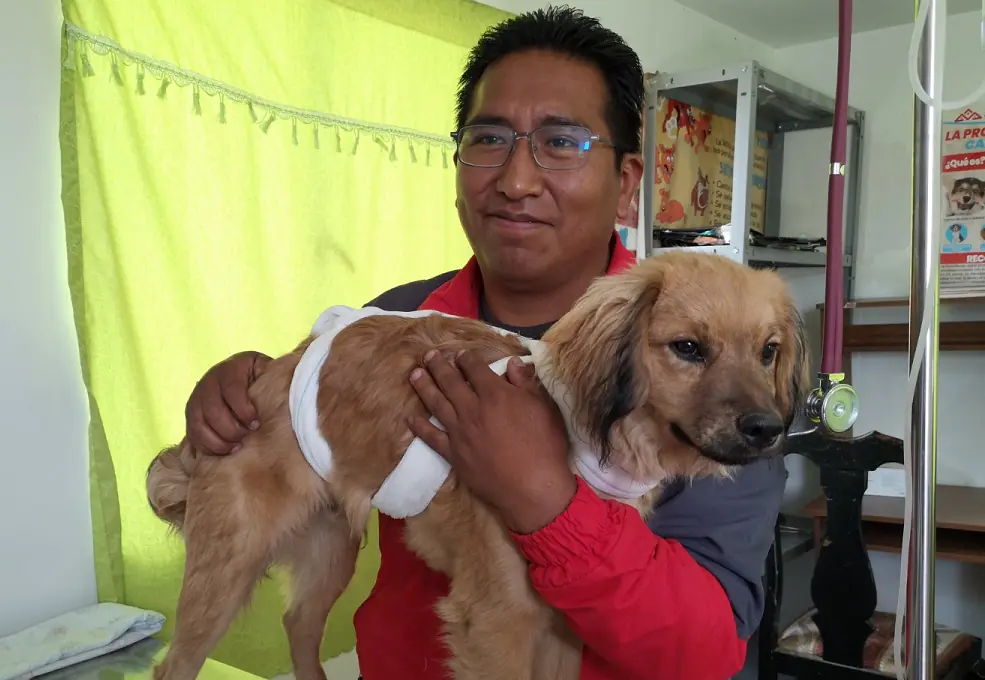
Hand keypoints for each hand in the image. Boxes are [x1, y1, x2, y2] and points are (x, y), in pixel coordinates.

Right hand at [185, 351, 270, 454]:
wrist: (245, 383)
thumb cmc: (262, 382)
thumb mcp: (267, 374)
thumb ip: (273, 379)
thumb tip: (290, 392)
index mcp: (232, 368)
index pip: (231, 388)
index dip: (243, 409)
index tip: (256, 423)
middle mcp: (210, 380)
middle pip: (213, 410)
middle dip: (231, 429)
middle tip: (246, 436)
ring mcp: (197, 398)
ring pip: (199, 424)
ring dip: (219, 440)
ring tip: (237, 446)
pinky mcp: (191, 415)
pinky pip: (193, 434)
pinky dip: (208, 446)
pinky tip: (225, 450)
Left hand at [408, 349, 576, 533]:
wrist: (534, 487)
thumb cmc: (545, 446)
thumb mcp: (544, 408)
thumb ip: (525, 383)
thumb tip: (512, 362)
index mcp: (495, 394)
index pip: (475, 369)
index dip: (466, 358)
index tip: (460, 354)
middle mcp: (472, 409)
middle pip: (450, 382)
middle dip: (439, 366)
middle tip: (428, 355)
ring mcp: (460, 432)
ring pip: (437, 404)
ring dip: (424, 387)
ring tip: (414, 374)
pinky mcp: (453, 454)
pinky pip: (431, 437)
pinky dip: (419, 427)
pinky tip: (410, 418)